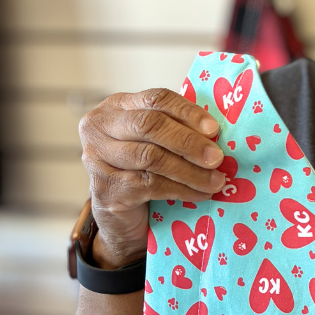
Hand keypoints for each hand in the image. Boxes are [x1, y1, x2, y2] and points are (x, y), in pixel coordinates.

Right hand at [79, 89, 224, 267]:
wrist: (118, 215)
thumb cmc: (141, 170)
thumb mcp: (155, 142)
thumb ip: (176, 129)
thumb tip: (216, 133)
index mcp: (116, 106)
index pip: (156, 99)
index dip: (188, 112)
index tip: (214, 129)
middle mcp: (99, 127)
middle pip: (150, 125)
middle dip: (189, 142)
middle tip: (217, 157)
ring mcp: (96, 158)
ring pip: (151, 157)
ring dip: (190, 171)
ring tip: (215, 180)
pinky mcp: (104, 188)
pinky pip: (150, 184)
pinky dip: (181, 190)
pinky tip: (200, 194)